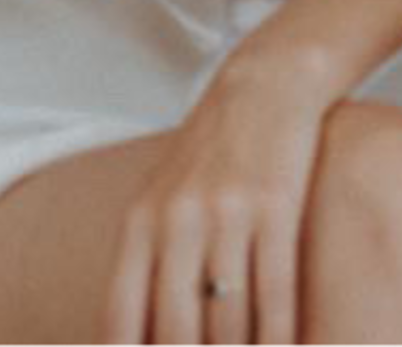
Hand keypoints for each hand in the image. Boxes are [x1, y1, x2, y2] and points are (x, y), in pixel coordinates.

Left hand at [104, 55, 330, 344]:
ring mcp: (229, 211)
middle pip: (176, 330)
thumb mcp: (163, 198)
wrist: (268, 81)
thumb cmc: (213, 152)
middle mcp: (178, 221)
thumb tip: (136, 339)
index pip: (121, 323)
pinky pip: (275, 285)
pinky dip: (280, 332)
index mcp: (140, 225)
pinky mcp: (278, 202)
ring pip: (228, 316)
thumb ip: (146, 264)